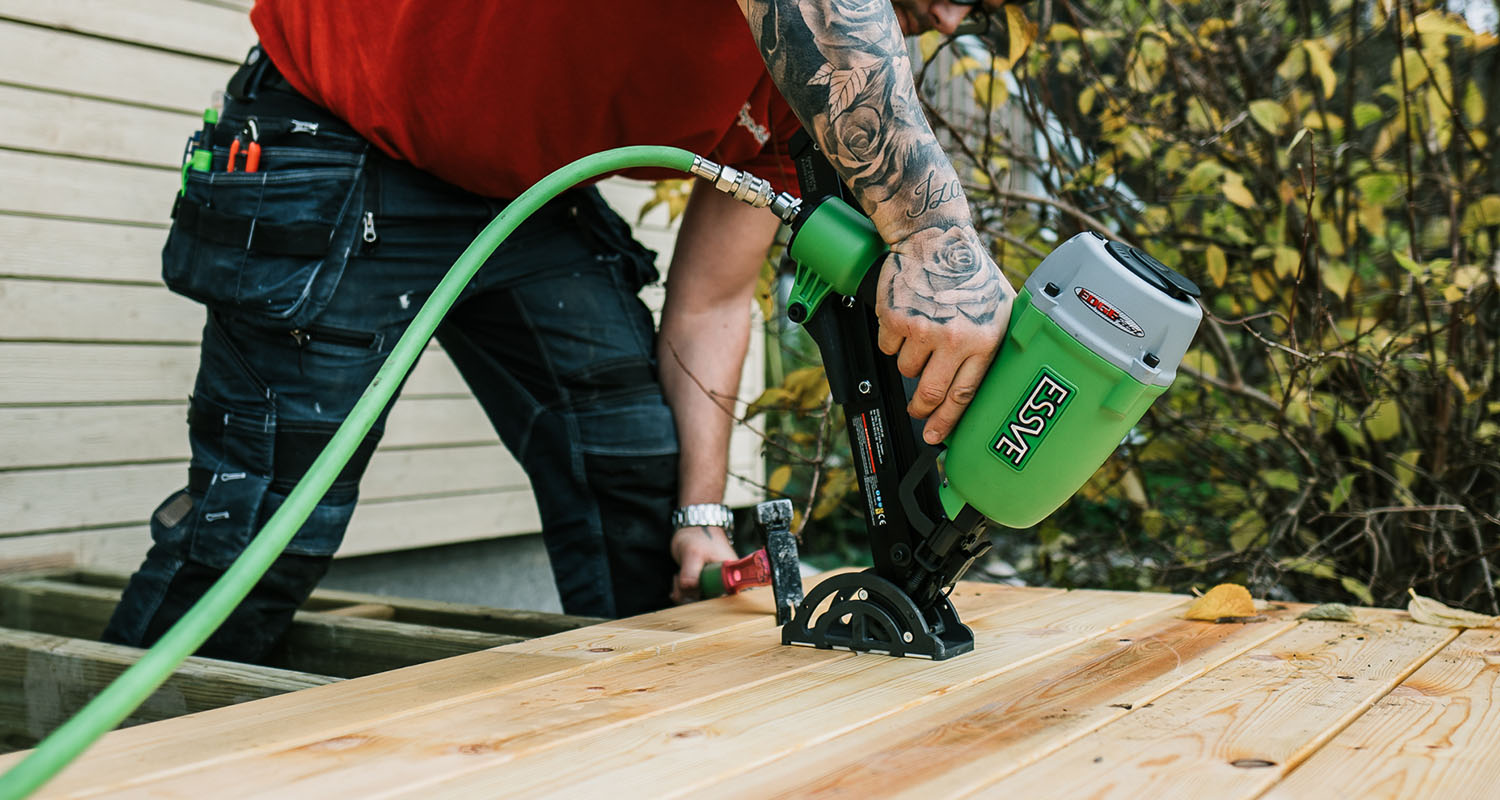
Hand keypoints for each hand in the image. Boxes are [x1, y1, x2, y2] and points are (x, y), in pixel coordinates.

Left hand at [669, 526, 738, 603]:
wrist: (693, 529)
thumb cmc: (699, 536)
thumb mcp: (693, 553)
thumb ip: (691, 572)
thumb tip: (689, 589)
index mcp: (731, 575)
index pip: (726, 599)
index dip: (708, 602)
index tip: (693, 594)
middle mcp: (726, 582)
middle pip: (710, 603)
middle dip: (691, 597)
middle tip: (679, 581)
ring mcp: (715, 584)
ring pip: (699, 600)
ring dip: (683, 593)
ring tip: (677, 576)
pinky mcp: (704, 585)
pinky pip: (693, 596)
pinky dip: (682, 591)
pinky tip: (677, 580)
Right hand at [876, 225, 1012, 443]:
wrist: (935, 238)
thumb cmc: (970, 272)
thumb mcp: (1002, 307)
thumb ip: (999, 344)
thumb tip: (997, 386)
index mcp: (984, 340)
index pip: (963, 395)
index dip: (946, 422)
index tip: (934, 435)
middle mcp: (953, 338)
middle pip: (930, 392)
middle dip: (921, 406)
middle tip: (918, 407)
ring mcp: (922, 328)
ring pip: (905, 369)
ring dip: (910, 360)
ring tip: (922, 335)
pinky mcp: (895, 318)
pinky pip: (887, 346)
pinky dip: (892, 339)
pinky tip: (907, 319)